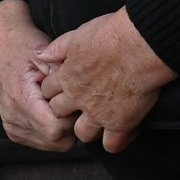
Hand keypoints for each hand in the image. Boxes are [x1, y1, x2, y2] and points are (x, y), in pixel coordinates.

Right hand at [0, 0, 75, 151]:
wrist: (2, 45)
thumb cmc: (24, 45)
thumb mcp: (47, 55)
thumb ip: (64, 78)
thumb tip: (84, 98)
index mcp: (21, 99)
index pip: (56, 130)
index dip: (72, 118)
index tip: (77, 100)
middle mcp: (13, 117)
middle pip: (57, 141)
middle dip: (71, 125)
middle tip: (73, 100)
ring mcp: (12, 126)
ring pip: (52, 144)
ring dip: (63, 128)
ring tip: (63, 103)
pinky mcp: (14, 130)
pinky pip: (42, 142)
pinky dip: (53, 130)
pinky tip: (54, 109)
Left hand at [37, 9, 176, 153]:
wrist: (140, 45)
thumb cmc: (112, 34)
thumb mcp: (79, 34)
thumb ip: (59, 47)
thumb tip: (40, 53)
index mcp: (68, 76)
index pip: (48, 91)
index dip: (55, 90)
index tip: (64, 88)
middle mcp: (79, 98)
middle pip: (61, 114)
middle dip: (66, 111)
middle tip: (81, 104)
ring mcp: (98, 114)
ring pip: (83, 133)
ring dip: (88, 128)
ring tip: (100, 120)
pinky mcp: (120, 123)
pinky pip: (112, 145)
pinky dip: (116, 141)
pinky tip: (123, 131)